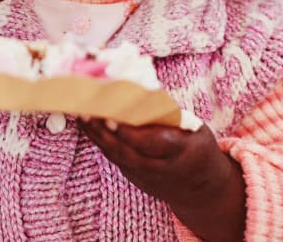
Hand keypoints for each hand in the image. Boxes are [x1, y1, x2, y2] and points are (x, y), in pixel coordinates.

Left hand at [80, 119, 243, 240]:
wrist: (201, 190)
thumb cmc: (198, 148)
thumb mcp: (195, 130)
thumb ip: (172, 115)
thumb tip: (144, 90)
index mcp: (178, 151)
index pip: (149, 143)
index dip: (128, 132)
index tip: (110, 117)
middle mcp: (158, 167)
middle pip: (126, 150)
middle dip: (103, 131)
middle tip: (86, 110)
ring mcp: (144, 175)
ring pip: (116, 155)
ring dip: (96, 134)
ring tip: (81, 113)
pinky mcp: (133, 176)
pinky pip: (114, 157)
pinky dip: (99, 140)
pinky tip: (88, 124)